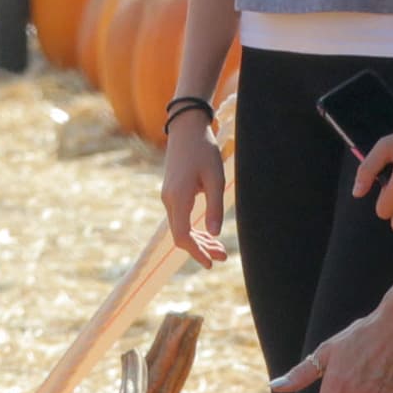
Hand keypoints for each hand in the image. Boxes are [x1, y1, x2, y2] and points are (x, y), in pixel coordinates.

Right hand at [161, 112, 227, 267]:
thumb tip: (215, 234)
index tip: (210, 263)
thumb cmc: (204, 150)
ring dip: (199, 240)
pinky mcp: (173, 192)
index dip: (196, 252)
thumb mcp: (216, 178)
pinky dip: (194, 228)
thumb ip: (215, 206)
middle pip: (181, 235)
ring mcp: (169, 196)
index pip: (182, 236)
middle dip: (201, 249)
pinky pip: (181, 217)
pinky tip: (209, 233)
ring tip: (220, 250)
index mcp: (178, 198)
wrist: (187, 128)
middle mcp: (169, 200)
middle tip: (223, 258)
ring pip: (181, 227)